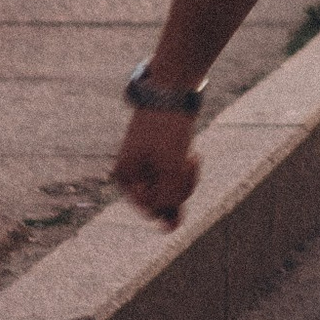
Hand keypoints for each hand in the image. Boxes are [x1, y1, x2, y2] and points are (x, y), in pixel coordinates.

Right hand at [113, 104, 201, 230]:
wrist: (173, 89)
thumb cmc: (167, 128)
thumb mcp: (170, 166)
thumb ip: (169, 198)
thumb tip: (170, 229)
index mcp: (126, 178)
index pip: (151, 209)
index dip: (172, 198)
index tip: (180, 170)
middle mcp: (132, 175)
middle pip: (161, 203)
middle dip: (180, 188)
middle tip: (189, 163)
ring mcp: (146, 167)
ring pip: (171, 191)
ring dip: (186, 179)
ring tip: (193, 157)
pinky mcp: (160, 158)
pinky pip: (175, 179)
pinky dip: (187, 171)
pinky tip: (193, 155)